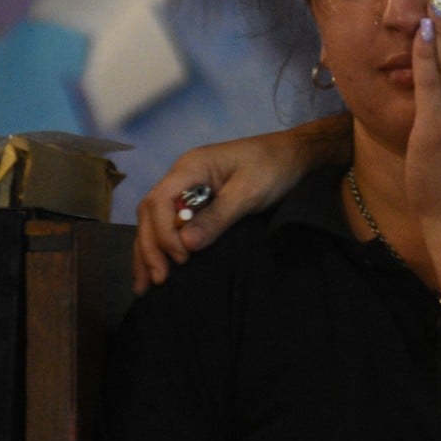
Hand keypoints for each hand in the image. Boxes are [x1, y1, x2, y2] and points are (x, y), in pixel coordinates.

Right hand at [131, 116, 351, 293]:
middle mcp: (182, 176)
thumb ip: (217, 217)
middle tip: (158, 281)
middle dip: (150, 248)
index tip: (182, 258)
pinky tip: (157, 267)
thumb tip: (185, 245)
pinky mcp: (197, 200)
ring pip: (154, 220)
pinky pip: (171, 223)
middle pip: (150, 212)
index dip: (164, 232)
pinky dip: (162, 246)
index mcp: (191, 167)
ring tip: (145, 286)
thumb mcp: (249, 192)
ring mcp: (187, 187)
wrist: (294, 154)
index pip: (160, 201)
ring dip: (148, 251)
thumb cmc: (273, 167)